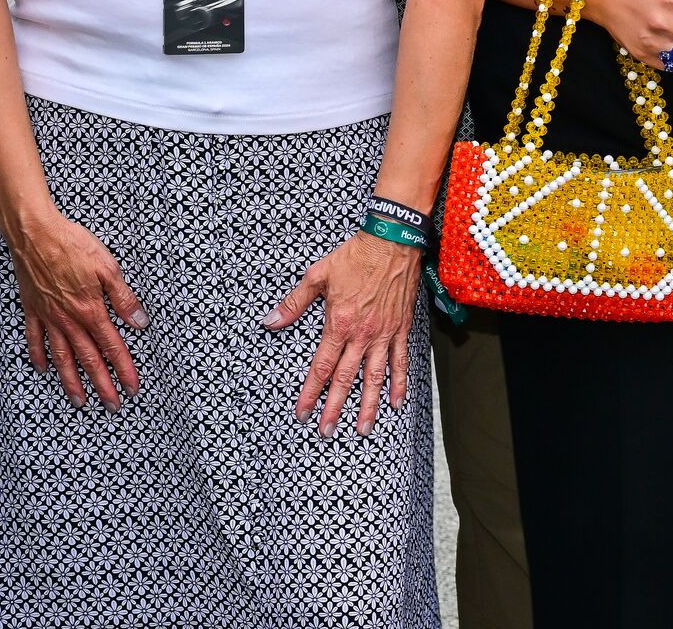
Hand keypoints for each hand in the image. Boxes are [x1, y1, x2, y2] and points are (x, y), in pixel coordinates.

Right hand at [6, 207, 147, 409]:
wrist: (35, 234)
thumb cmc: (71, 245)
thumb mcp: (108, 268)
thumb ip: (124, 298)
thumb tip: (140, 321)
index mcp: (91, 310)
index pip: (112, 346)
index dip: (124, 369)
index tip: (132, 387)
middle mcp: (69, 319)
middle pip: (89, 359)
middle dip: (102, 385)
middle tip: (111, 405)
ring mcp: (49, 317)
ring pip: (62, 357)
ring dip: (72, 381)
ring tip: (79, 400)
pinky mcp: (33, 309)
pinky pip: (35, 339)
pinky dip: (39, 356)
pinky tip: (43, 369)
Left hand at [266, 231, 419, 434]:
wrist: (392, 241)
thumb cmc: (355, 256)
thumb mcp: (318, 276)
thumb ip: (294, 303)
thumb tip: (271, 321)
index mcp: (339, 324)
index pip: (321, 367)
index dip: (311, 392)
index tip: (303, 412)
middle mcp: (362, 335)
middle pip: (346, 380)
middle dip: (335, 408)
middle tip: (326, 431)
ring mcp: (384, 334)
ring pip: (375, 379)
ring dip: (369, 406)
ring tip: (363, 429)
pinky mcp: (401, 329)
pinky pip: (400, 362)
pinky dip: (399, 384)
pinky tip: (397, 402)